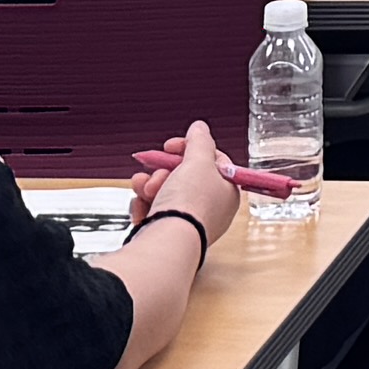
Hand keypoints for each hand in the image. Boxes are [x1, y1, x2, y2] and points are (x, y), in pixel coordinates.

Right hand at [146, 120, 248, 256]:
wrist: (168, 240)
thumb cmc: (190, 202)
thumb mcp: (198, 161)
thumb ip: (199, 141)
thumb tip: (200, 128)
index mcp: (227, 192)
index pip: (211, 162)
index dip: (190, 149)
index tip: (171, 146)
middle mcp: (211, 209)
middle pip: (184, 177)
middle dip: (164, 170)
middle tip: (157, 173)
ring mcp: (189, 223)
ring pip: (165, 192)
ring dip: (150, 185)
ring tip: (144, 188)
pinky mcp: (167, 233)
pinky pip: (153, 211)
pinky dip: (144, 204)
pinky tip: (141, 204)